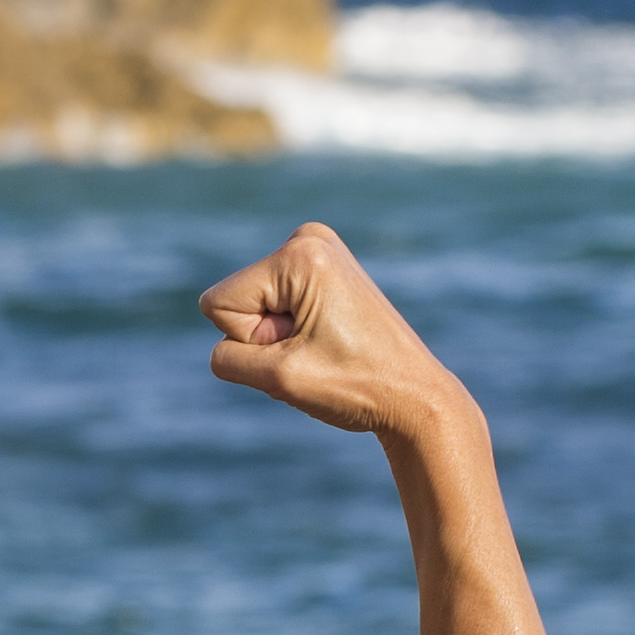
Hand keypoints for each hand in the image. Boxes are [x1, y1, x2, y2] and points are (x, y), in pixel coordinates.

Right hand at [201, 223, 473, 441]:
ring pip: (254, 306)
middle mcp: (308, 238)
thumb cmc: (356, 387)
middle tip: (317, 352)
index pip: (219, 305)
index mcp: (298, 254)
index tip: (301, 349)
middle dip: (266, 338)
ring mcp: (318, 250)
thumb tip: (226, 340)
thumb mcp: (277, 379)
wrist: (415, 396)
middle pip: (236, 301)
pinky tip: (329, 341)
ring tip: (325, 349)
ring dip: (280, 339)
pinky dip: (293, 331)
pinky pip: (275, 305)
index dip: (251, 341)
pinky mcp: (324, 268)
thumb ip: (228, 357)